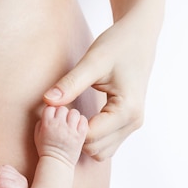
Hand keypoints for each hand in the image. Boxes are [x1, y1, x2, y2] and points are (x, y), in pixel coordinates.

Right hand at [35, 106, 88, 166]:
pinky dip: (81, 122)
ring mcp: (70, 130)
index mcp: (47, 124)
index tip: (54, 117)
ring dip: (73, 116)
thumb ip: (41, 122)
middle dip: (62, 113)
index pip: (50, 107)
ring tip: (71, 123)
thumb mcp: (37, 135)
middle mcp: (58, 126)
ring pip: (74, 112)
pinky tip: (78, 127)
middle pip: (62, 108)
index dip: (52, 111)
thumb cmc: (46, 149)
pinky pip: (83, 120)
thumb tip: (49, 113)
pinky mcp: (80, 135)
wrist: (57, 163)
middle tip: (63, 121)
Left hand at [43, 18, 156, 160]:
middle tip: (61, 113)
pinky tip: (80, 117)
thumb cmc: (117, 45)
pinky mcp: (127, 124)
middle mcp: (133, 122)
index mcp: (127, 110)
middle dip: (74, 136)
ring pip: (100, 151)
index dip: (68, 128)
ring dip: (82, 139)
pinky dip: (90, 137)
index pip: (90, 137)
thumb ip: (70, 84)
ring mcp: (132, 125)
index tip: (57, 111)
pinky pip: (105, 144)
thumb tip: (48, 101)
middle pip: (94, 149)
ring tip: (71, 115)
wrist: (139, 36)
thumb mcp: (92, 62)